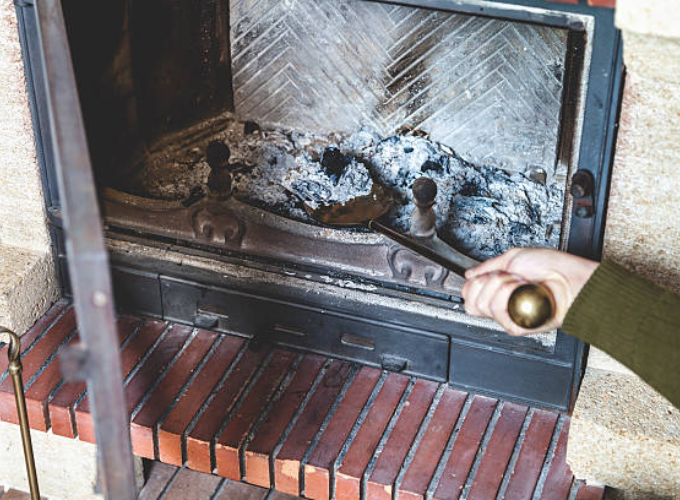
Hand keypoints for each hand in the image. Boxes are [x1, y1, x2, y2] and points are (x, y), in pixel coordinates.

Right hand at [462, 248, 598, 335]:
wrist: (569, 279)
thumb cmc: (551, 267)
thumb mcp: (513, 258)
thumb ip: (487, 266)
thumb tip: (469, 274)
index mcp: (497, 291)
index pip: (469, 293)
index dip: (475, 282)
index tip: (490, 273)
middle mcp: (500, 305)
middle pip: (471, 301)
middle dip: (488, 281)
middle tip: (509, 277)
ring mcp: (507, 316)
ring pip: (482, 304)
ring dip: (502, 285)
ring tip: (520, 283)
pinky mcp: (515, 326)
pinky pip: (497, 310)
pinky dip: (508, 294)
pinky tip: (523, 291)